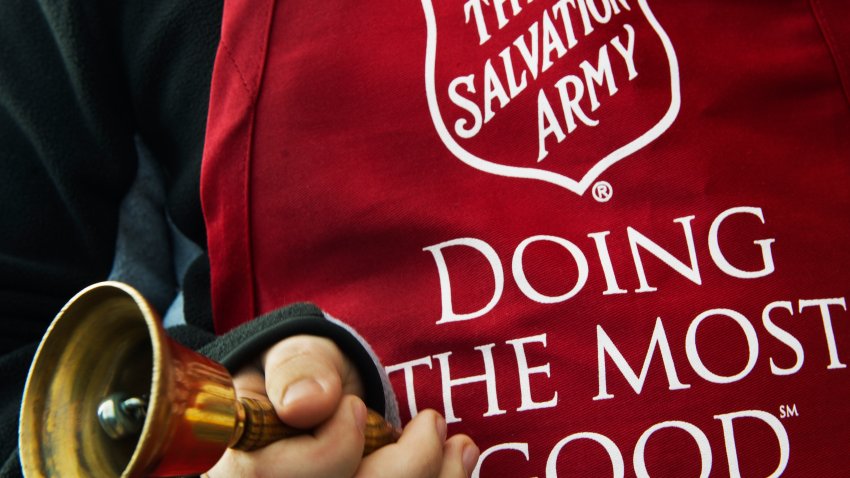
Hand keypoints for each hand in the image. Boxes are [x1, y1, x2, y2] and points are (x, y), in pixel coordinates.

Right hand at [204, 335, 479, 476]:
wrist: (315, 403)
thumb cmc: (302, 377)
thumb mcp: (294, 357)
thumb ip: (297, 370)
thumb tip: (307, 403)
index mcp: (244, 469)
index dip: (332, 447)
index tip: (355, 406)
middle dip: (408, 467)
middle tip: (432, 422)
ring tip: (458, 444)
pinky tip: (455, 463)